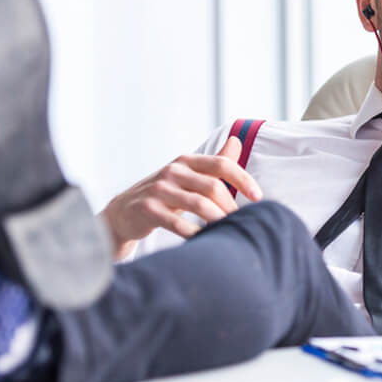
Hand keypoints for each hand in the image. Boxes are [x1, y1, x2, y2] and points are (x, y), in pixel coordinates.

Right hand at [101, 136, 262, 258]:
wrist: (123, 213)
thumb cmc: (163, 194)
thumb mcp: (187, 176)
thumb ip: (214, 163)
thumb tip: (236, 140)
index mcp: (186, 161)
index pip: (221, 164)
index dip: (243, 179)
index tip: (258, 197)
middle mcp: (173, 171)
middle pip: (212, 186)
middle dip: (231, 206)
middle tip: (241, 223)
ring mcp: (159, 190)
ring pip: (199, 204)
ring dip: (218, 220)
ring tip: (228, 232)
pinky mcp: (148, 210)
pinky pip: (178, 223)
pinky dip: (195, 234)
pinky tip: (205, 241)